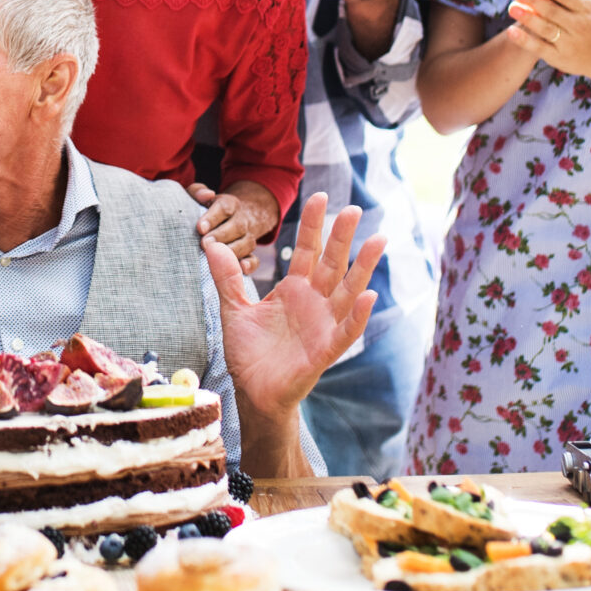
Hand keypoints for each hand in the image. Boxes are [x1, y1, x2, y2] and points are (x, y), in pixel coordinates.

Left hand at [189, 179, 273, 275]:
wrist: (236, 217)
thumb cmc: (209, 208)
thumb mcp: (202, 197)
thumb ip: (198, 192)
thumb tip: (206, 194)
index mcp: (230, 204)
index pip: (224, 208)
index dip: (213, 217)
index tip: (200, 228)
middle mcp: (241, 220)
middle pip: (237, 226)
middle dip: (221, 236)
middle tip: (205, 244)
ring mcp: (248, 237)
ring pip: (246, 243)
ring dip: (233, 251)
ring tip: (218, 258)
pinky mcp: (250, 253)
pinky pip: (255, 259)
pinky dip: (250, 264)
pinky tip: (242, 268)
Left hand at [207, 192, 382, 416]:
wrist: (254, 393)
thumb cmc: (250, 354)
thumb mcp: (234, 310)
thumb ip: (227, 278)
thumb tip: (211, 244)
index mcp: (294, 289)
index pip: (306, 250)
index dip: (313, 225)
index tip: (320, 197)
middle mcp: (314, 302)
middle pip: (331, 263)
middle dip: (342, 237)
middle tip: (354, 209)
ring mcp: (324, 324)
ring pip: (348, 291)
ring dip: (364, 267)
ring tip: (378, 240)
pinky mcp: (326, 350)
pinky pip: (346, 330)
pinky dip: (358, 314)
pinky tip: (368, 295)